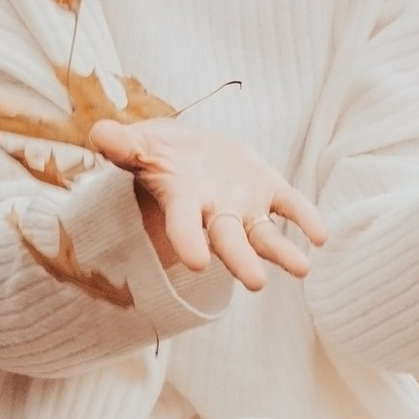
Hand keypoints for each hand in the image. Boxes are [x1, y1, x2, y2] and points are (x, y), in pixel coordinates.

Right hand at [86, 120, 327, 289]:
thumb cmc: (156, 154)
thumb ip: (122, 145)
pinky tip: (320, 236)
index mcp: (182, 203)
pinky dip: (304, 219)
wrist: (187, 151)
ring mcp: (244, 206)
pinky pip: (289, 206)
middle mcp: (214, 214)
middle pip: (228, 242)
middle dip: (240, 261)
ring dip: (282, 252)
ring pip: (263, 235)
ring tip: (303, 268)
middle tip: (256, 284)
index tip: (196, 263)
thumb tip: (98, 133)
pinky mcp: (268, 191)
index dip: (186, 242)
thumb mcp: (138, 145)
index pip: (182, 227)